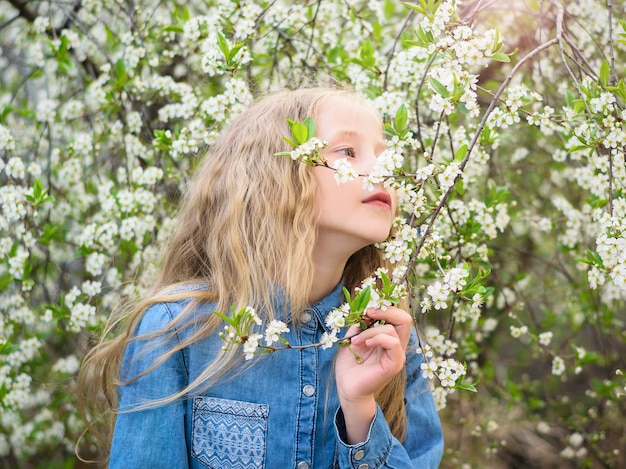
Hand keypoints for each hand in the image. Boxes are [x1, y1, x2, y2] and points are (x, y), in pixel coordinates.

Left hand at [334, 306, 411, 442]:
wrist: (347, 386)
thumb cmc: (349, 363)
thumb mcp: (353, 337)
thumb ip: (361, 324)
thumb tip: (366, 310)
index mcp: (388, 337)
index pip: (396, 315)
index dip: (383, 307)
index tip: (365, 308)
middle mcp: (395, 344)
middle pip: (404, 319)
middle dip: (386, 310)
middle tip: (368, 313)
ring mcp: (397, 354)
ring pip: (392, 329)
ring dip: (370, 331)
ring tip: (356, 341)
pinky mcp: (395, 364)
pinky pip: (393, 343)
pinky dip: (378, 338)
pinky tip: (365, 344)